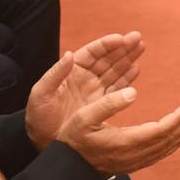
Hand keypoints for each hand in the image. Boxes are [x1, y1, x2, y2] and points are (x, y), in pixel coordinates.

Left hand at [24, 32, 147, 148]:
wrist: (43, 141)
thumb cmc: (38, 116)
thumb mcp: (41, 94)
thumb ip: (55, 74)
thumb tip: (69, 54)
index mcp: (71, 71)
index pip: (92, 53)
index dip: (106, 45)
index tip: (120, 38)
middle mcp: (85, 78)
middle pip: (107, 59)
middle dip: (122, 47)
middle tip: (138, 38)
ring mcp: (95, 90)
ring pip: (115, 70)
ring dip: (128, 59)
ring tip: (141, 47)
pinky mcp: (101, 104)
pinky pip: (117, 88)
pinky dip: (127, 78)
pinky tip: (136, 68)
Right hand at [57, 87, 179, 175]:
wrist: (68, 168)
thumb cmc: (73, 139)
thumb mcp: (83, 117)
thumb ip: (108, 104)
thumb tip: (134, 92)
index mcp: (124, 142)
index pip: (160, 131)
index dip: (178, 119)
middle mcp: (134, 155)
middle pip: (169, 140)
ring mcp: (136, 161)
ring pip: (168, 147)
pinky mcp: (135, 162)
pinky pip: (162, 152)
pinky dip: (176, 140)